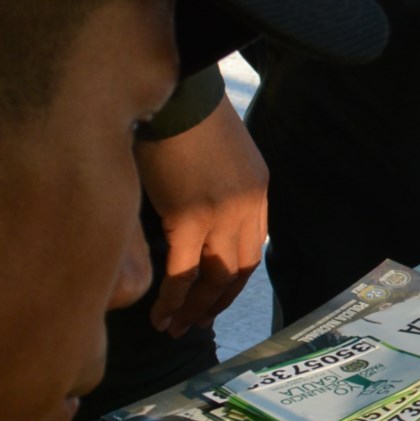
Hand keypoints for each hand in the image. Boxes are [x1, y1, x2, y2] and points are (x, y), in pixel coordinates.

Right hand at [133, 101, 267, 333]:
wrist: (175, 93)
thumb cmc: (186, 116)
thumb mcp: (218, 155)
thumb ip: (216, 188)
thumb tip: (192, 216)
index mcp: (259, 190)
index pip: (252, 248)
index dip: (233, 279)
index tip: (213, 297)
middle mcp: (248, 206)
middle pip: (238, 270)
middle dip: (216, 302)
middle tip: (193, 324)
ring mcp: (223, 214)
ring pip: (214, 278)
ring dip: (194, 308)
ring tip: (174, 328)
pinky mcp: (191, 217)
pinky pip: (183, 272)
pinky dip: (172, 299)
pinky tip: (159, 315)